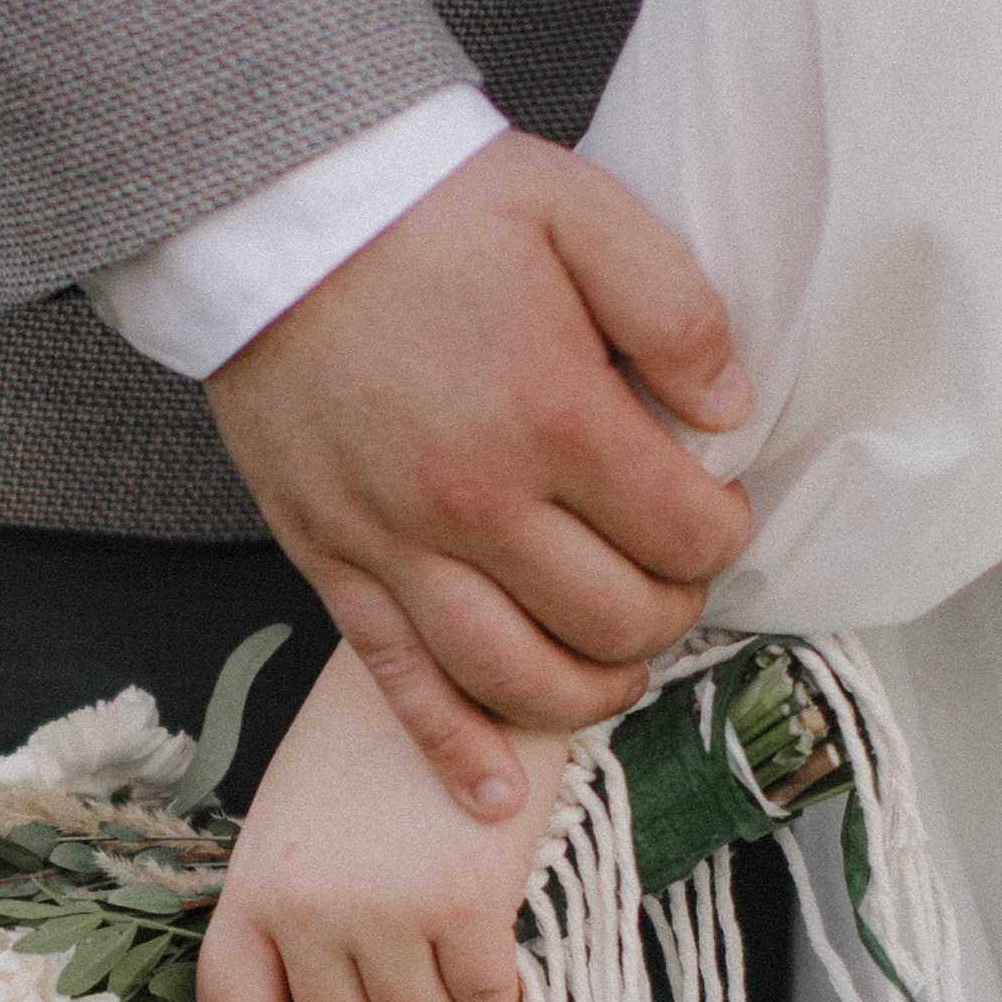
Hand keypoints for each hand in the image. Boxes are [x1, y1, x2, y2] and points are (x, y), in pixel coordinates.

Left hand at [198, 645, 574, 1001]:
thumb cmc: (385, 737)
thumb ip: (299, 915)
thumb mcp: (305, 818)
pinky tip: (505, 939)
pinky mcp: (465, 909)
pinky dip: (503, 994)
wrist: (468, 656)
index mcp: (256, 886)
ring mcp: (386, 913)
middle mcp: (309, 909)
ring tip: (460, 938)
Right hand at [204, 129, 750, 818]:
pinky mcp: (335, 563)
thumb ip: (674, 310)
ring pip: (517, 676)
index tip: (715, 514)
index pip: (680, 531)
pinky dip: (455, 751)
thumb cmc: (428, 207)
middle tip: (672, 583)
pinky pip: (400, 685)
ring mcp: (399, 546)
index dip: (721, 535)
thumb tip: (729, 414)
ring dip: (588, 694)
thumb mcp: (581, 211)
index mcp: (554, 415)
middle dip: (668, 614)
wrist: (272, 210)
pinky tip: (495, 794)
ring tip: (615, 672)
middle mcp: (478, 502)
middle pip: (613, 618)